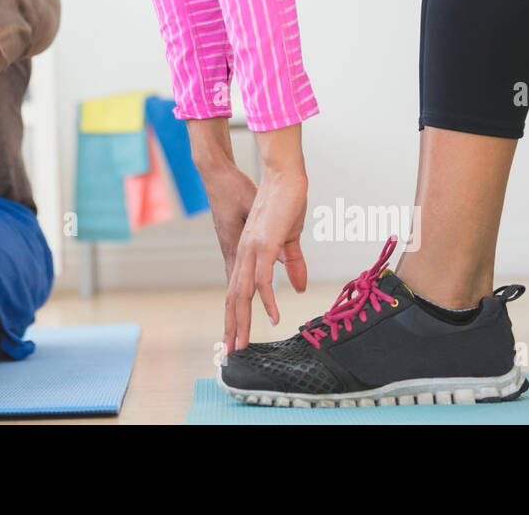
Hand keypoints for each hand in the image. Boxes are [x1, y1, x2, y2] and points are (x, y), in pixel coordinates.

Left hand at [224, 126, 309, 353]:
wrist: (284, 176)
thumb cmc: (285, 203)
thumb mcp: (290, 240)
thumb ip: (293, 264)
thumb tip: (298, 288)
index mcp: (248, 253)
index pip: (236, 290)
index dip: (233, 315)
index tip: (234, 336)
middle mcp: (244, 254)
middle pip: (233, 297)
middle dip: (232, 326)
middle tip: (231, 352)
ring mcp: (252, 250)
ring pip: (242, 293)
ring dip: (242, 321)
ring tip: (242, 345)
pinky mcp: (264, 245)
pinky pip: (263, 279)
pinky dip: (267, 301)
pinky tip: (272, 318)